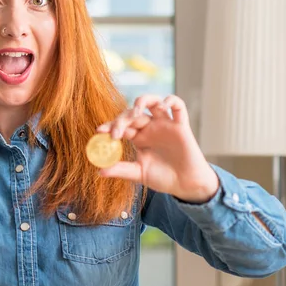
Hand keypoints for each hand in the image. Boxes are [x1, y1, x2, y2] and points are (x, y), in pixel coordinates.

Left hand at [96, 94, 219, 202]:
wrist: (186, 185)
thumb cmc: (163, 178)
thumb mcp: (139, 174)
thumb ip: (121, 170)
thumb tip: (99, 171)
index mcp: (138, 137)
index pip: (121, 126)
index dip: (110, 125)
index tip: (99, 130)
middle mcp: (150, 128)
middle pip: (133, 114)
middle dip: (122, 120)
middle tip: (115, 133)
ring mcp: (165, 125)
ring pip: (153, 102)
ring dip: (143, 101)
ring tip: (135, 112)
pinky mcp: (181, 125)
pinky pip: (178, 106)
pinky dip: (171, 100)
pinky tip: (163, 106)